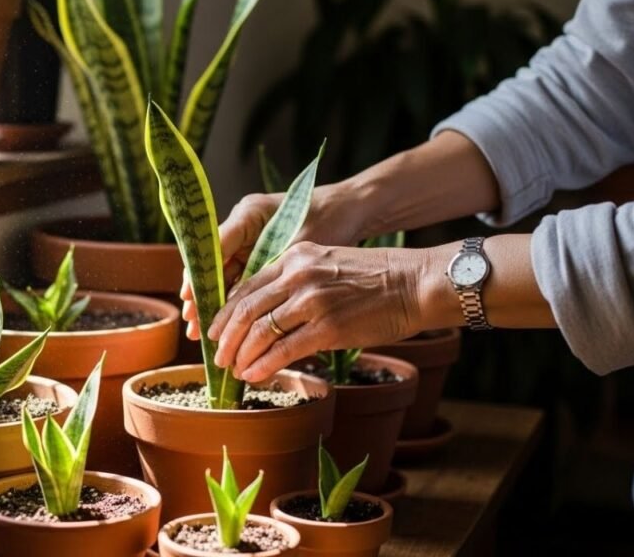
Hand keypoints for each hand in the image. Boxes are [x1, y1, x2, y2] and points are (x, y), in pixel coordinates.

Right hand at [180, 188, 362, 340]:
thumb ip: (272, 273)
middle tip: (193, 327)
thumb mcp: (302, 249)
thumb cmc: (330, 221)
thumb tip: (245, 307)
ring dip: (213, 305)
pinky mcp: (257, 255)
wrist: (350, 210)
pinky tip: (224, 327)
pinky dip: (232, 304)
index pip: (214, 247)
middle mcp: (242, 227)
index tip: (191, 300)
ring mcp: (248, 241)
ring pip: (222, 277)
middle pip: (212, 265)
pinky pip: (239, 281)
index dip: (200, 276)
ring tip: (200, 334)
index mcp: (249, 215)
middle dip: (202, 297)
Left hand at [207, 242, 426, 382]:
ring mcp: (311, 301)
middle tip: (218, 355)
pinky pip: (283, 349)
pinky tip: (254, 375)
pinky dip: (263, 365)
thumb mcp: (328, 264)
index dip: (226, 312)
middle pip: (246, 309)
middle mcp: (297, 275)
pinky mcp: (327, 327)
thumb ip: (298, 284)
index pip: (247, 286)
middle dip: (226, 336)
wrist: (415, 283)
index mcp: (294, 257)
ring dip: (242, 354)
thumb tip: (272, 316)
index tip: (218, 330)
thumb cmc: (378, 278)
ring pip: (259, 331)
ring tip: (234, 369)